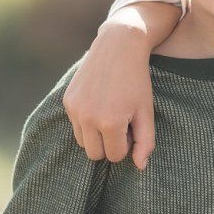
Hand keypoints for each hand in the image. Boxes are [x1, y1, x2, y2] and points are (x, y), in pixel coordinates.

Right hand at [63, 5, 177, 168]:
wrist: (118, 46)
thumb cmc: (137, 81)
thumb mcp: (146, 111)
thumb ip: (146, 142)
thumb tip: (139, 167)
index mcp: (110, 122)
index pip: (114, 156)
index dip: (126, 145)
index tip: (132, 127)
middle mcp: (88, 118)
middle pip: (94, 154)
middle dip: (109, 145)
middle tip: (121, 123)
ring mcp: (74, 109)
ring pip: (82, 142)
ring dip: (96, 136)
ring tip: (110, 115)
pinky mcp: (67, 100)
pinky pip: (75, 125)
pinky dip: (87, 122)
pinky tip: (100, 103)